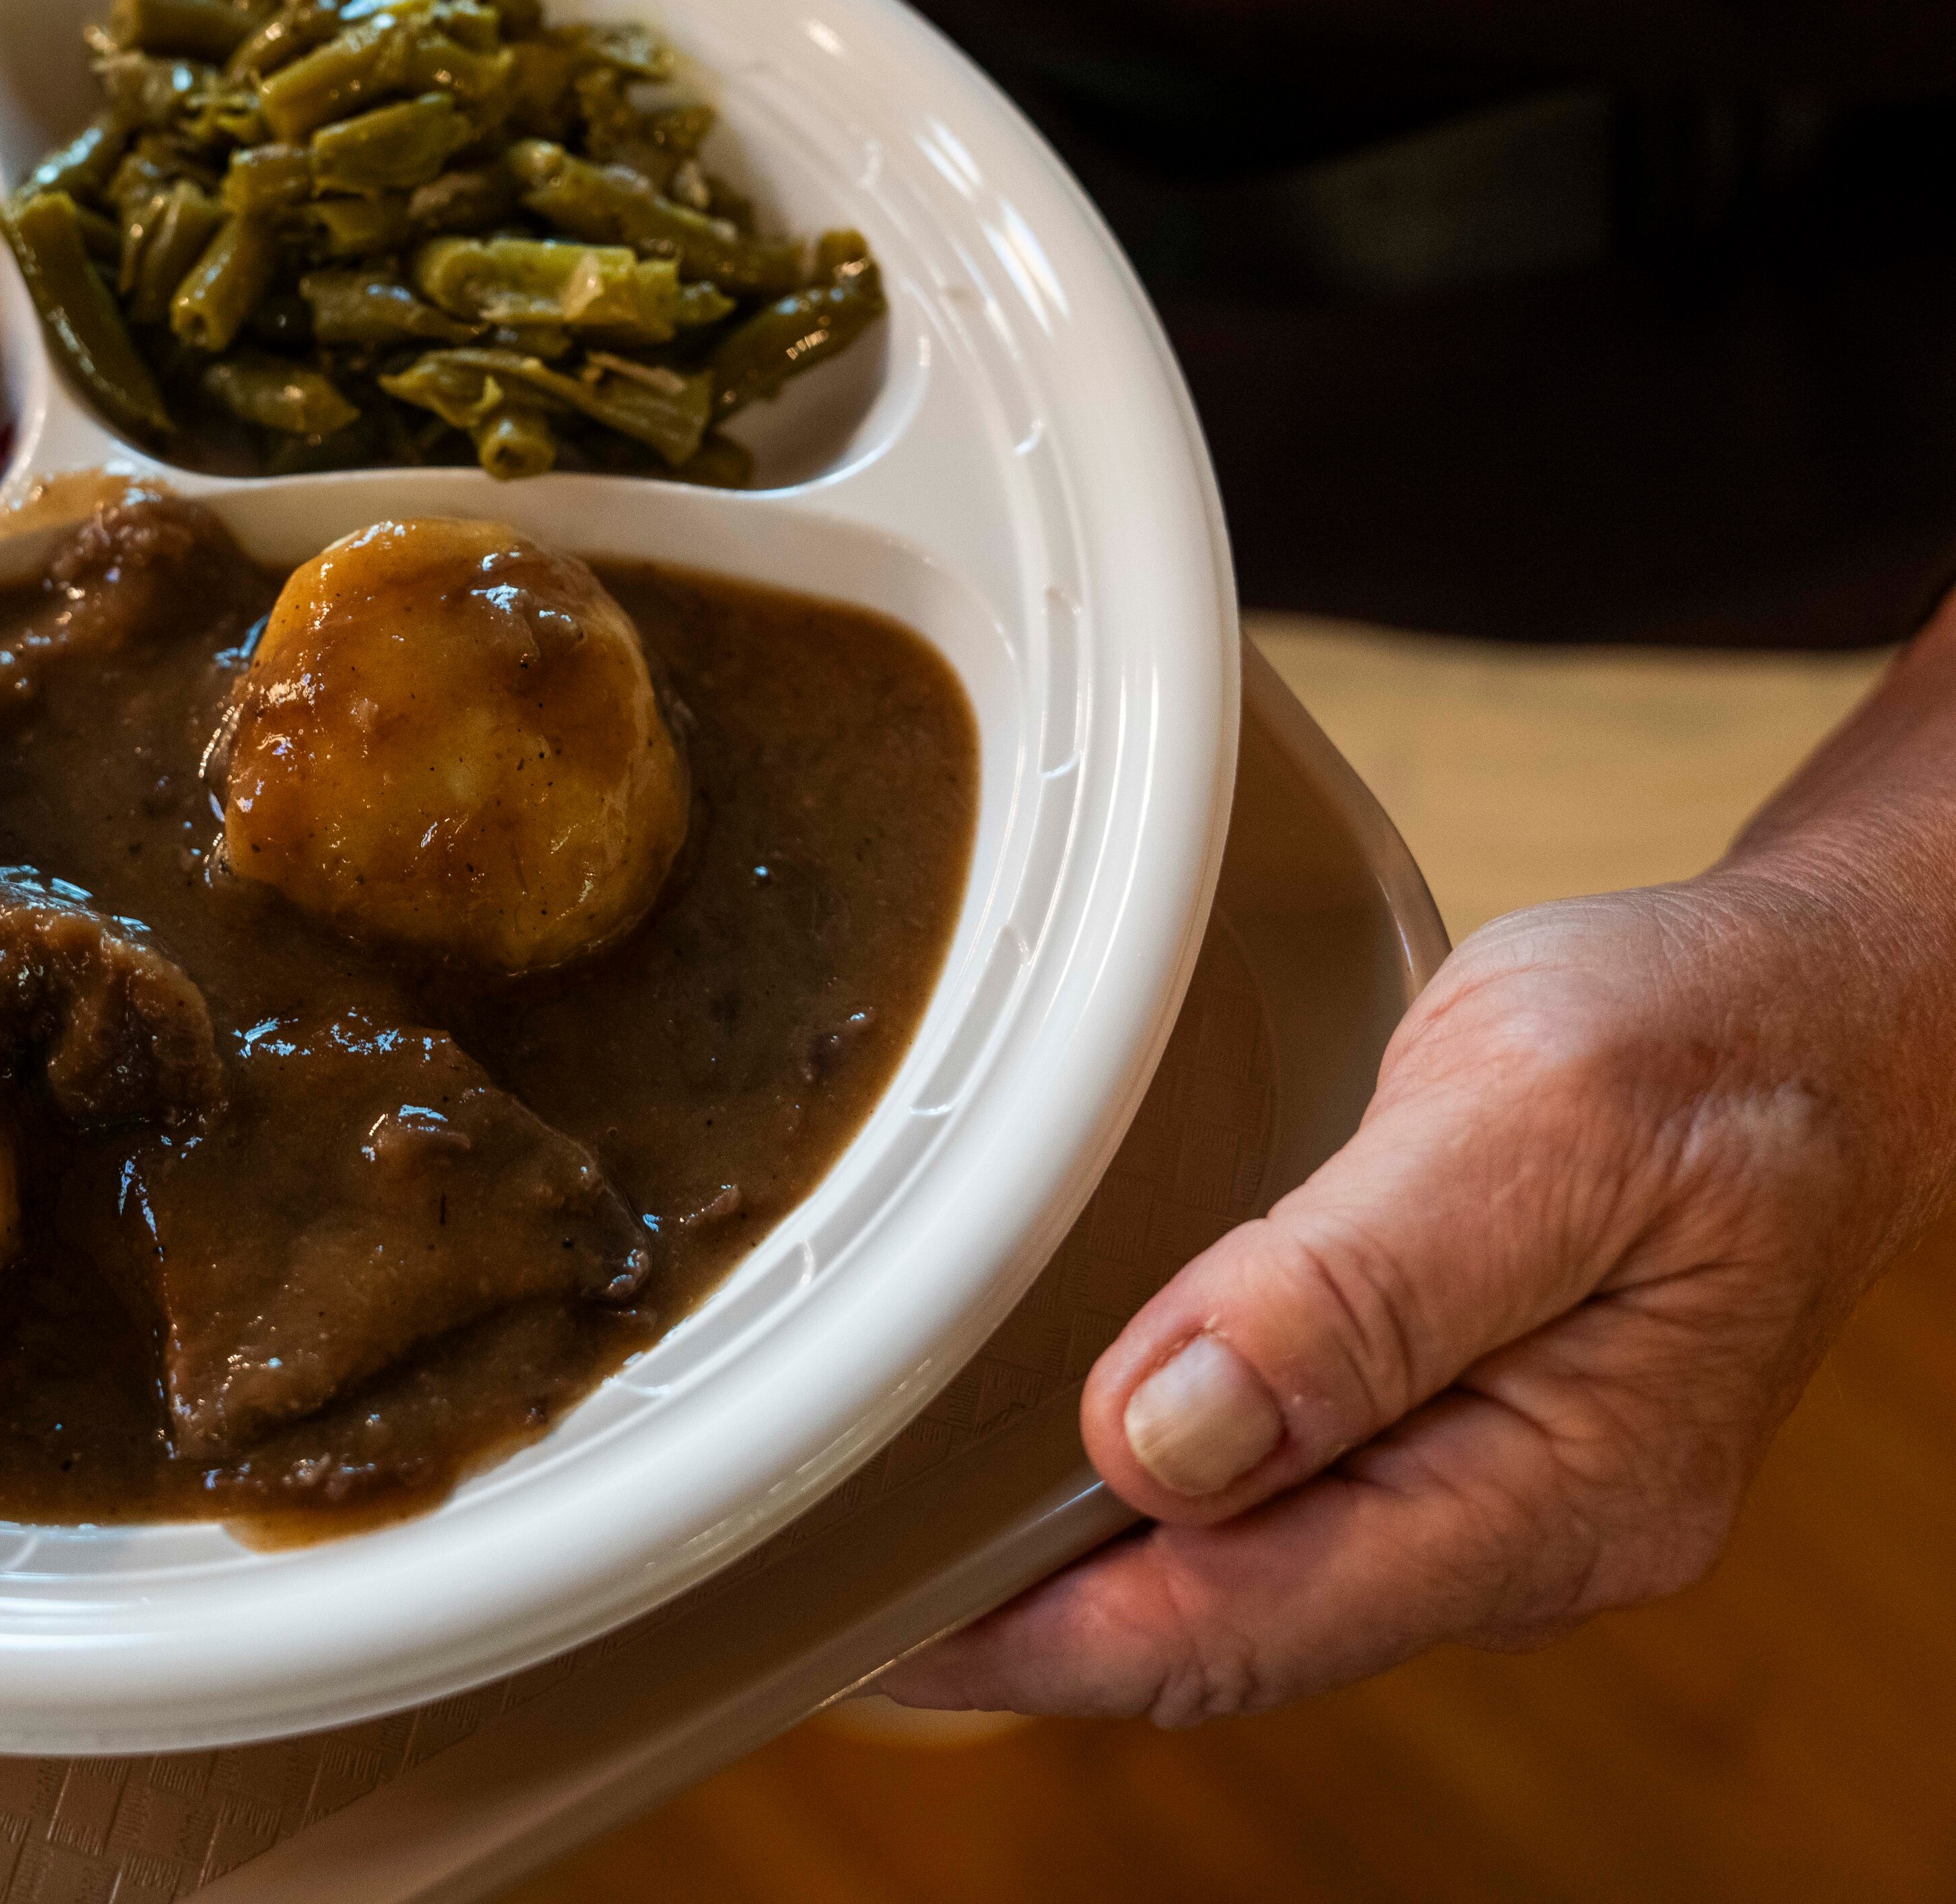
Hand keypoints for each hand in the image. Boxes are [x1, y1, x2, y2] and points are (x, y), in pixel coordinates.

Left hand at [887, 618, 1955, 1726]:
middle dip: (1035, 1625)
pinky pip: (1290, 1503)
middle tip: (829, 1572)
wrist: (1827, 1014)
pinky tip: (1059, 1445)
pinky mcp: (1468, 1431)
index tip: (869, 1630)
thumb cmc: (1707, 1043)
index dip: (1039, 1643)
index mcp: (1562, 1490)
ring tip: (898, 1522)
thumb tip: (1156, 1441)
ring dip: (1086, 1563)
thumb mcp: (1539, 1116)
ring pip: (1252, 1576)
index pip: (1246, 1624)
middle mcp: (1529, 1530)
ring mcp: (1501, 1492)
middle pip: (1232, 1627)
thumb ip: (1352, 1286)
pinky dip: (1160, 1490)